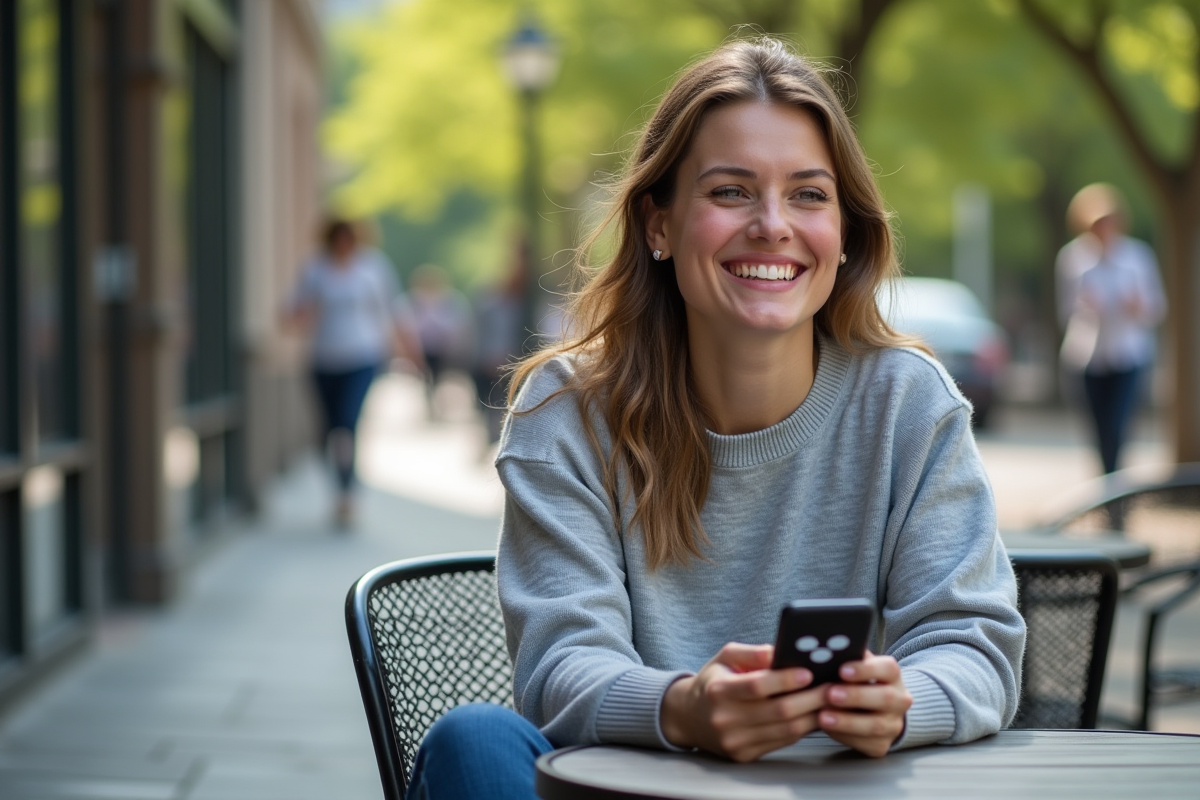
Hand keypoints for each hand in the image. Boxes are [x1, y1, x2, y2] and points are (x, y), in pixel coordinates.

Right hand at [660, 643, 822, 761]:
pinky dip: (802, 729)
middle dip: (811, 698)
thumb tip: (780, 651)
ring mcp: (736, 741)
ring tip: (829, 700)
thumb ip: (752, 652)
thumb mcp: (725, 657)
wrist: (690, 717)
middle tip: (832, 687)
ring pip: (786, 731)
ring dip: (813, 715)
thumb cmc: (714, 682)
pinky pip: (782, 742)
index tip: (809, 672)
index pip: (757, 686)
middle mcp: (725, 719)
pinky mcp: (745, 755)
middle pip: (778, 711)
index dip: (785, 680)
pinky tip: (813, 715)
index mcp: (719, 690)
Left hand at [817, 650, 911, 757]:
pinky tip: (828, 729)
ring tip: (823, 716)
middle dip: (855, 696)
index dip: (866, 669)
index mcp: (892, 675)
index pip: (887, 668)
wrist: (875, 711)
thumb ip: (845, 659)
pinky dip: (845, 736)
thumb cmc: (857, 682)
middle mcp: (900, 700)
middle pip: (885, 698)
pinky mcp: (883, 745)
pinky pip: (866, 743)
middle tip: (830, 694)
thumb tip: (825, 652)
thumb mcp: (855, 668)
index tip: (842, 670)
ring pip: (875, 725)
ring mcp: (893, 724)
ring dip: (847, 721)